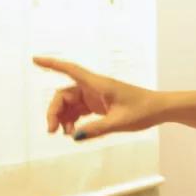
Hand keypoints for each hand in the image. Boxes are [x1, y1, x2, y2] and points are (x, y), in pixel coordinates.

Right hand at [33, 56, 160, 139]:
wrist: (160, 109)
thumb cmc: (144, 111)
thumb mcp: (119, 122)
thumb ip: (97, 129)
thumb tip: (75, 136)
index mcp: (99, 84)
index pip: (71, 70)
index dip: (51, 64)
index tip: (34, 59)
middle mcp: (94, 87)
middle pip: (64, 94)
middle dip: (55, 111)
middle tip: (52, 131)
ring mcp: (96, 96)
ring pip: (70, 104)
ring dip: (64, 118)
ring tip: (66, 134)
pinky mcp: (99, 105)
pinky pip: (79, 111)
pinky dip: (74, 120)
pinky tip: (74, 132)